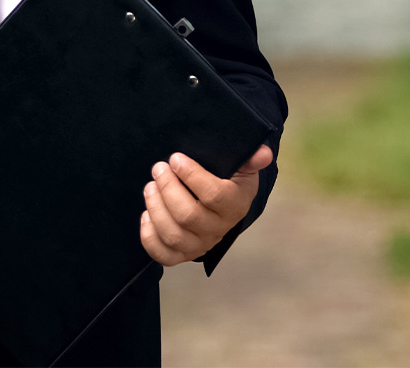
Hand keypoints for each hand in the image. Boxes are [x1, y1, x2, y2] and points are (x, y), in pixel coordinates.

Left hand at [139, 146, 272, 265]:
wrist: (224, 207)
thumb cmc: (229, 182)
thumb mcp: (243, 167)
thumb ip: (252, 159)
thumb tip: (263, 153)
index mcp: (235, 206)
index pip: (213, 195)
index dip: (191, 176)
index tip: (175, 158)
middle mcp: (218, 229)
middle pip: (187, 216)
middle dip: (168, 188)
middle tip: (158, 168)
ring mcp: (200, 245)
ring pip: (173, 235)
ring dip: (155, 208)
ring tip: (150, 187)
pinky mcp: (183, 255)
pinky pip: (163, 255)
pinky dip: (149, 237)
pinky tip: (146, 214)